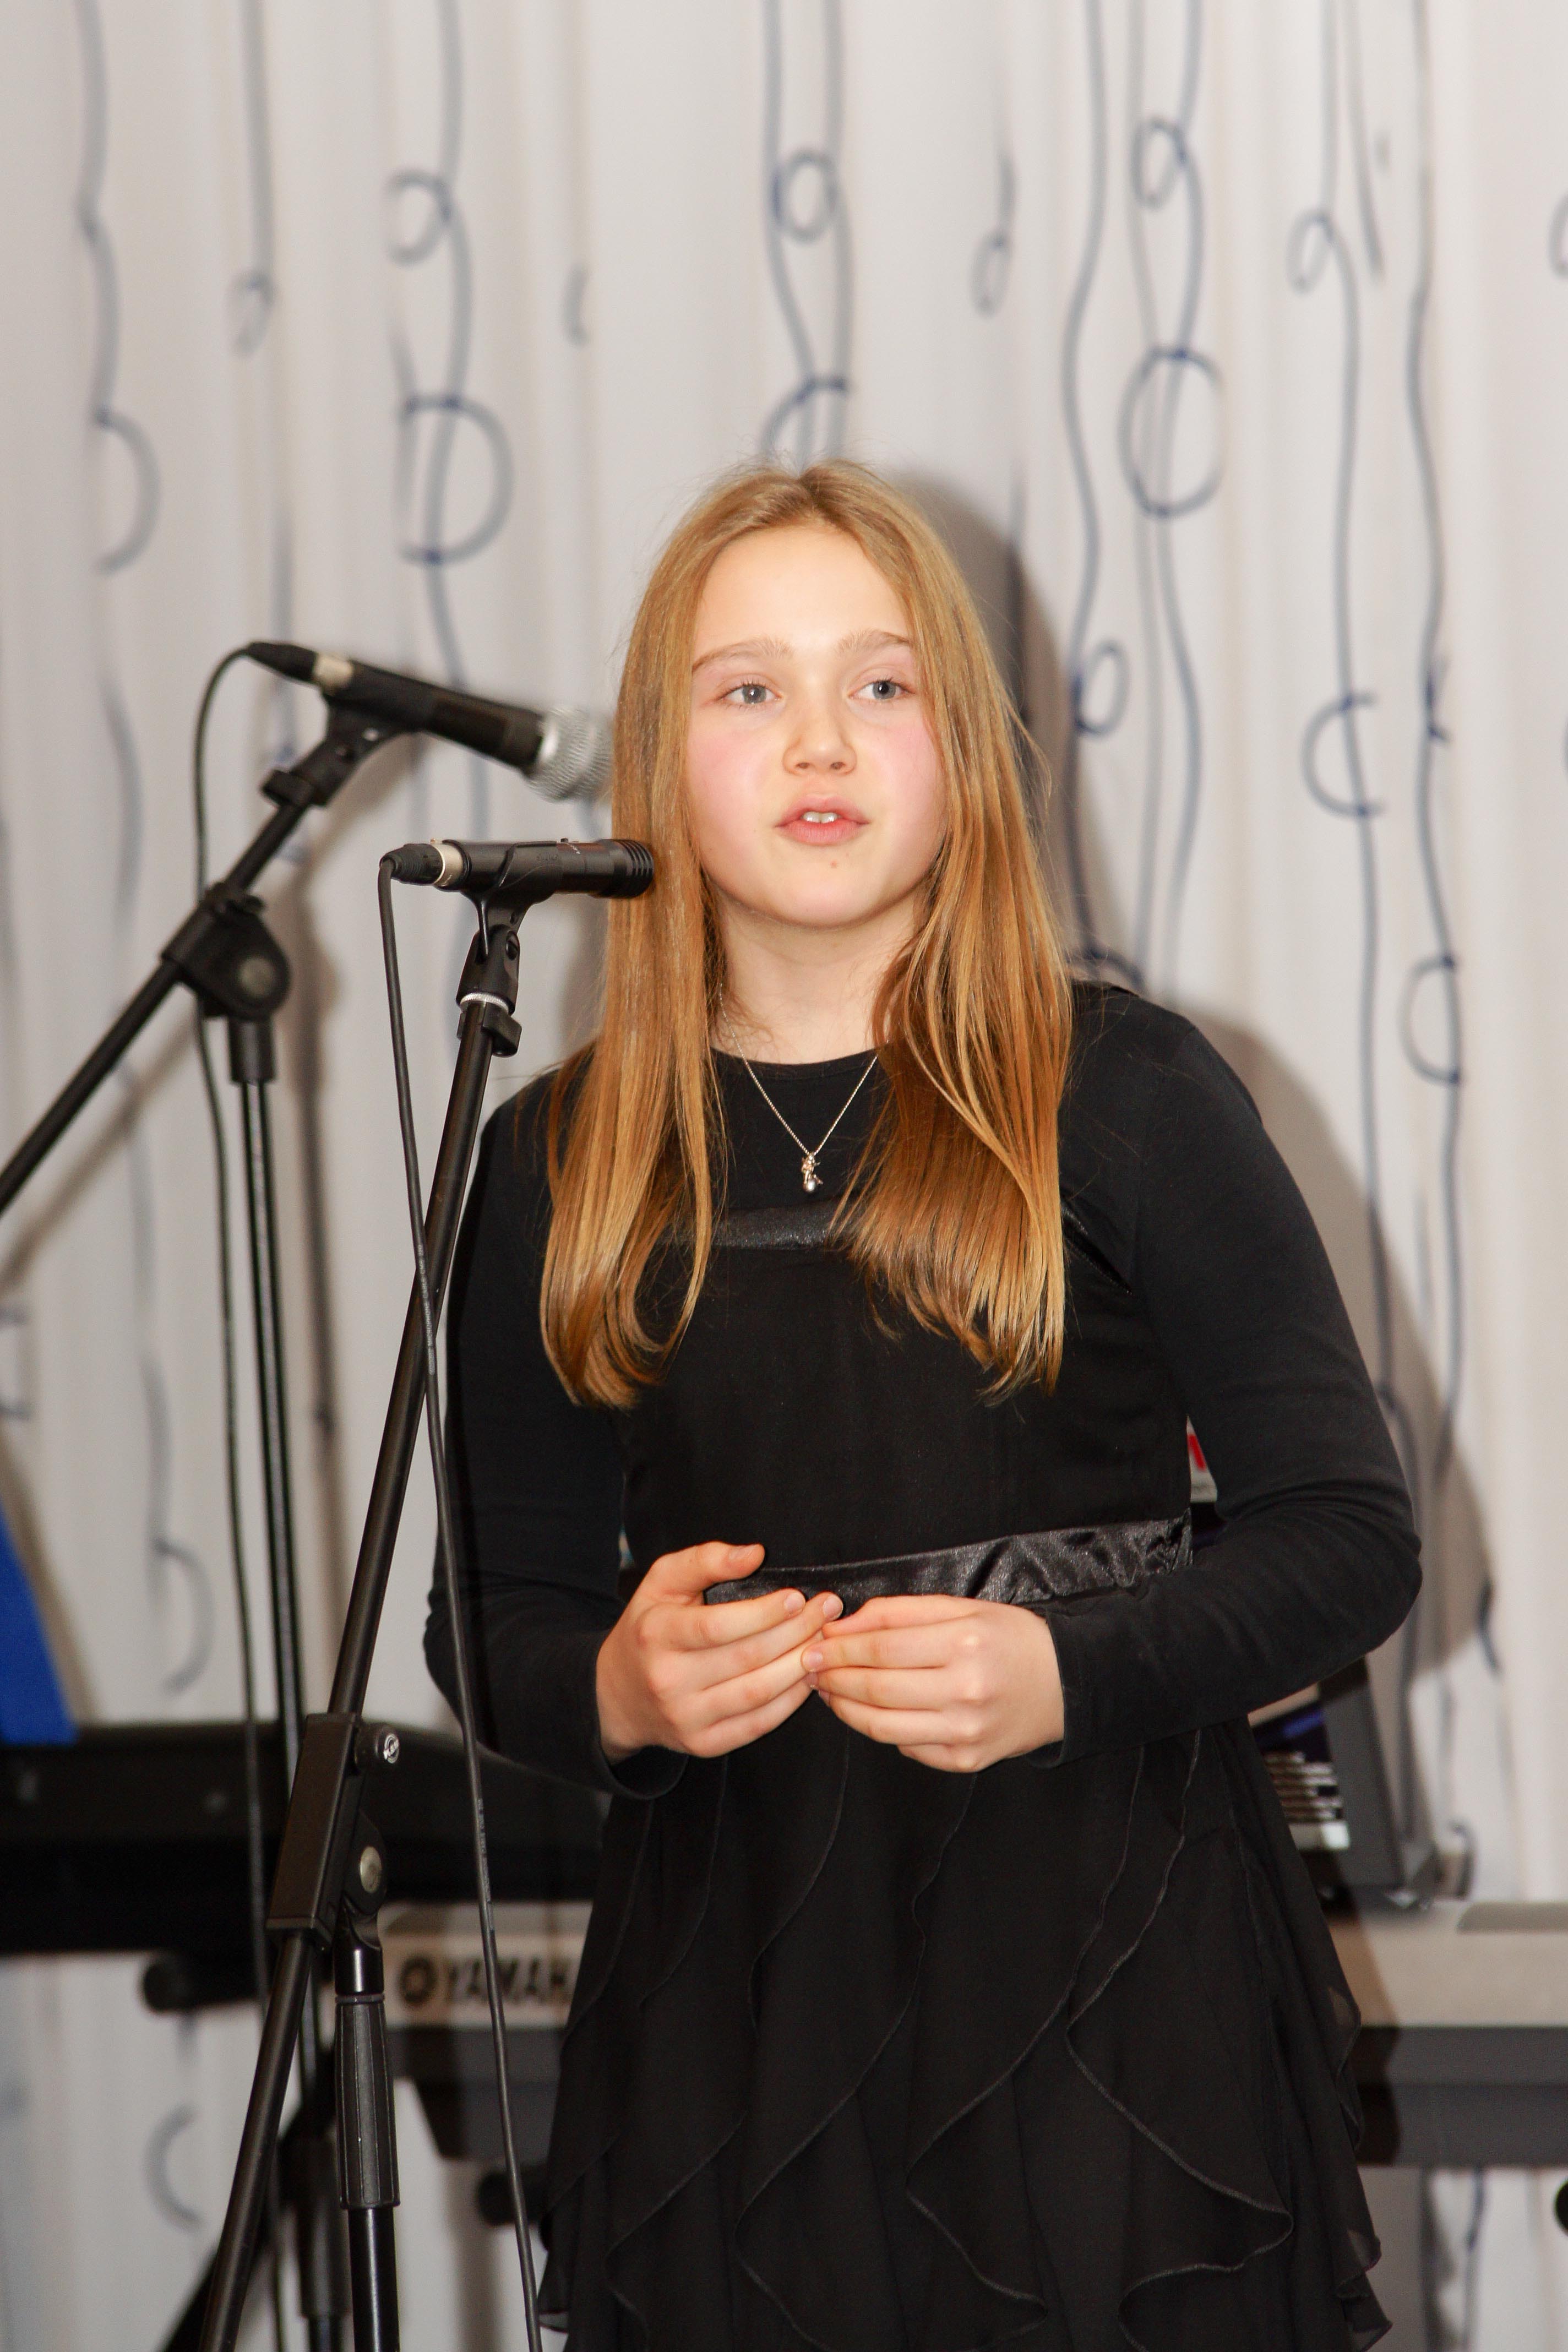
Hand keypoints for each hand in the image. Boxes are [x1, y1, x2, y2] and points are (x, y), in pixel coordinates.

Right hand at [596, 1541, 843, 1763]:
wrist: (618, 1694)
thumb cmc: (650, 1627)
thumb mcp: (661, 1582)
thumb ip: (705, 1560)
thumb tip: (755, 1554)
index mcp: (656, 1635)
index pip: (718, 1626)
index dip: (764, 1612)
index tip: (798, 1597)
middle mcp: (668, 1680)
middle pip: (746, 1658)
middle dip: (796, 1632)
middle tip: (827, 1610)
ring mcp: (685, 1718)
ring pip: (757, 1693)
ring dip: (800, 1666)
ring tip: (823, 1641)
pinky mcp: (703, 1744)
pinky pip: (758, 1724)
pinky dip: (790, 1701)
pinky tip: (807, 1676)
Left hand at [804, 1596, 1063, 1770]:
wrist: (1064, 1684)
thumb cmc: (1011, 1639)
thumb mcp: (963, 1608)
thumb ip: (900, 1612)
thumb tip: (843, 1624)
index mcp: (965, 1643)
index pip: (882, 1649)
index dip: (840, 1648)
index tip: (814, 1643)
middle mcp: (966, 1691)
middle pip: (877, 1689)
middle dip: (833, 1677)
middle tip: (809, 1666)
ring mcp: (966, 1732)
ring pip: (882, 1725)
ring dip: (844, 1707)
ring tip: (827, 1689)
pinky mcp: (966, 1760)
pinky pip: (906, 1746)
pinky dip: (878, 1728)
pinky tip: (864, 1711)